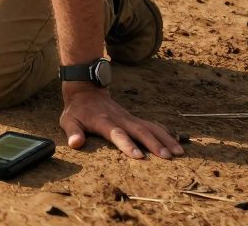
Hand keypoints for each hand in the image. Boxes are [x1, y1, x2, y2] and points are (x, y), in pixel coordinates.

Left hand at [60, 84, 183, 159]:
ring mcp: (129, 118)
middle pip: (139, 131)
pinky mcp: (135, 119)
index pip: (117, 134)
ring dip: (165, 139)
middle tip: (167, 157)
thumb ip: (72, 132)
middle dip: (154, 144)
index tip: (138, 156)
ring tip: (179, 152)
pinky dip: (166, 133)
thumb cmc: (77, 111)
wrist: (86, 91)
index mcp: (103, 121)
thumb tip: (75, 144)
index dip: (127, 144)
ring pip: (151, 127)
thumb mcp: (68, 120)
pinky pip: (153, 125)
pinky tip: (178, 142)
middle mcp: (120, 119)